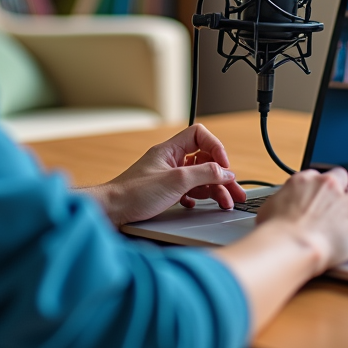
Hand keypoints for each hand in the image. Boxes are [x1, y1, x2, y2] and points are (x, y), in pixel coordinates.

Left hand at [84, 124, 247, 225]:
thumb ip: (204, 174)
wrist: (111, 212)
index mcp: (170, 150)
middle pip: (203, 159)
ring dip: (213, 189)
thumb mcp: (176, 182)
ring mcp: (167, 176)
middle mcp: (169, 160)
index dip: (215, 148)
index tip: (223, 166)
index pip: (199, 135)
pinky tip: (196, 205)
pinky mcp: (164, 192)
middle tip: (236, 192)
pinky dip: (197, 197)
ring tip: (225, 203)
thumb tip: (226, 172)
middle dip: (221, 175)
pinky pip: (188, 190)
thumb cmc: (135, 194)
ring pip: (198, 177)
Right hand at [256, 167, 347, 271]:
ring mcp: (346, 203)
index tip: (317, 194)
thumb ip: (280, 201)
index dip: (318, 187)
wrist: (293, 246)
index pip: (317, 175)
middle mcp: (328, 186)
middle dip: (339, 187)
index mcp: (305, 180)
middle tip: (334, 201)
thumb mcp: (268, 208)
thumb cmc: (276, 231)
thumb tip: (279, 206)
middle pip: (341, 177)